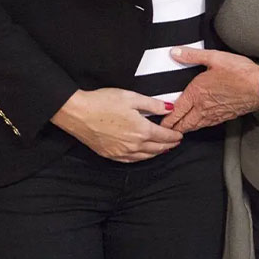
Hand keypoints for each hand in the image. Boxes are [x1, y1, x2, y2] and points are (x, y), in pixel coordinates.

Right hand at [51, 88, 182, 161]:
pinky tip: (143, 155)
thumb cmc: (103, 102)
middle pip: (156, 148)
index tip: (179, 135)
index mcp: (141, 130)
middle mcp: (133, 145)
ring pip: (145, 156)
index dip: (173, 136)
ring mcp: (121, 152)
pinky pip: (131, 161)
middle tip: (175, 142)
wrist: (79, 113)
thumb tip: (169, 108)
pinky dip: (141, 158)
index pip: (163, 136)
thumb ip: (153, 104)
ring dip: (157, 153)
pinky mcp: (111, 155)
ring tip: (163, 149)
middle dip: (168, 145)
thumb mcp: (131, 97)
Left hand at [162, 47, 258, 133]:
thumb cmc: (238, 71)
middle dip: (173, 129)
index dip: (166, 119)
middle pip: (184, 123)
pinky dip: (198, 127)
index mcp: (197, 93)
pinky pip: (206, 125)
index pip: (176, 110)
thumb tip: (174, 52)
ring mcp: (214, 114)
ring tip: (177, 131)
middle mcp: (203, 107)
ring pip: (195, 126)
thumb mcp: (214, 57)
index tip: (159, 124)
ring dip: (184, 129)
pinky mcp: (224, 117)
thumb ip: (192, 55)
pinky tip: (198, 124)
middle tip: (164, 133)